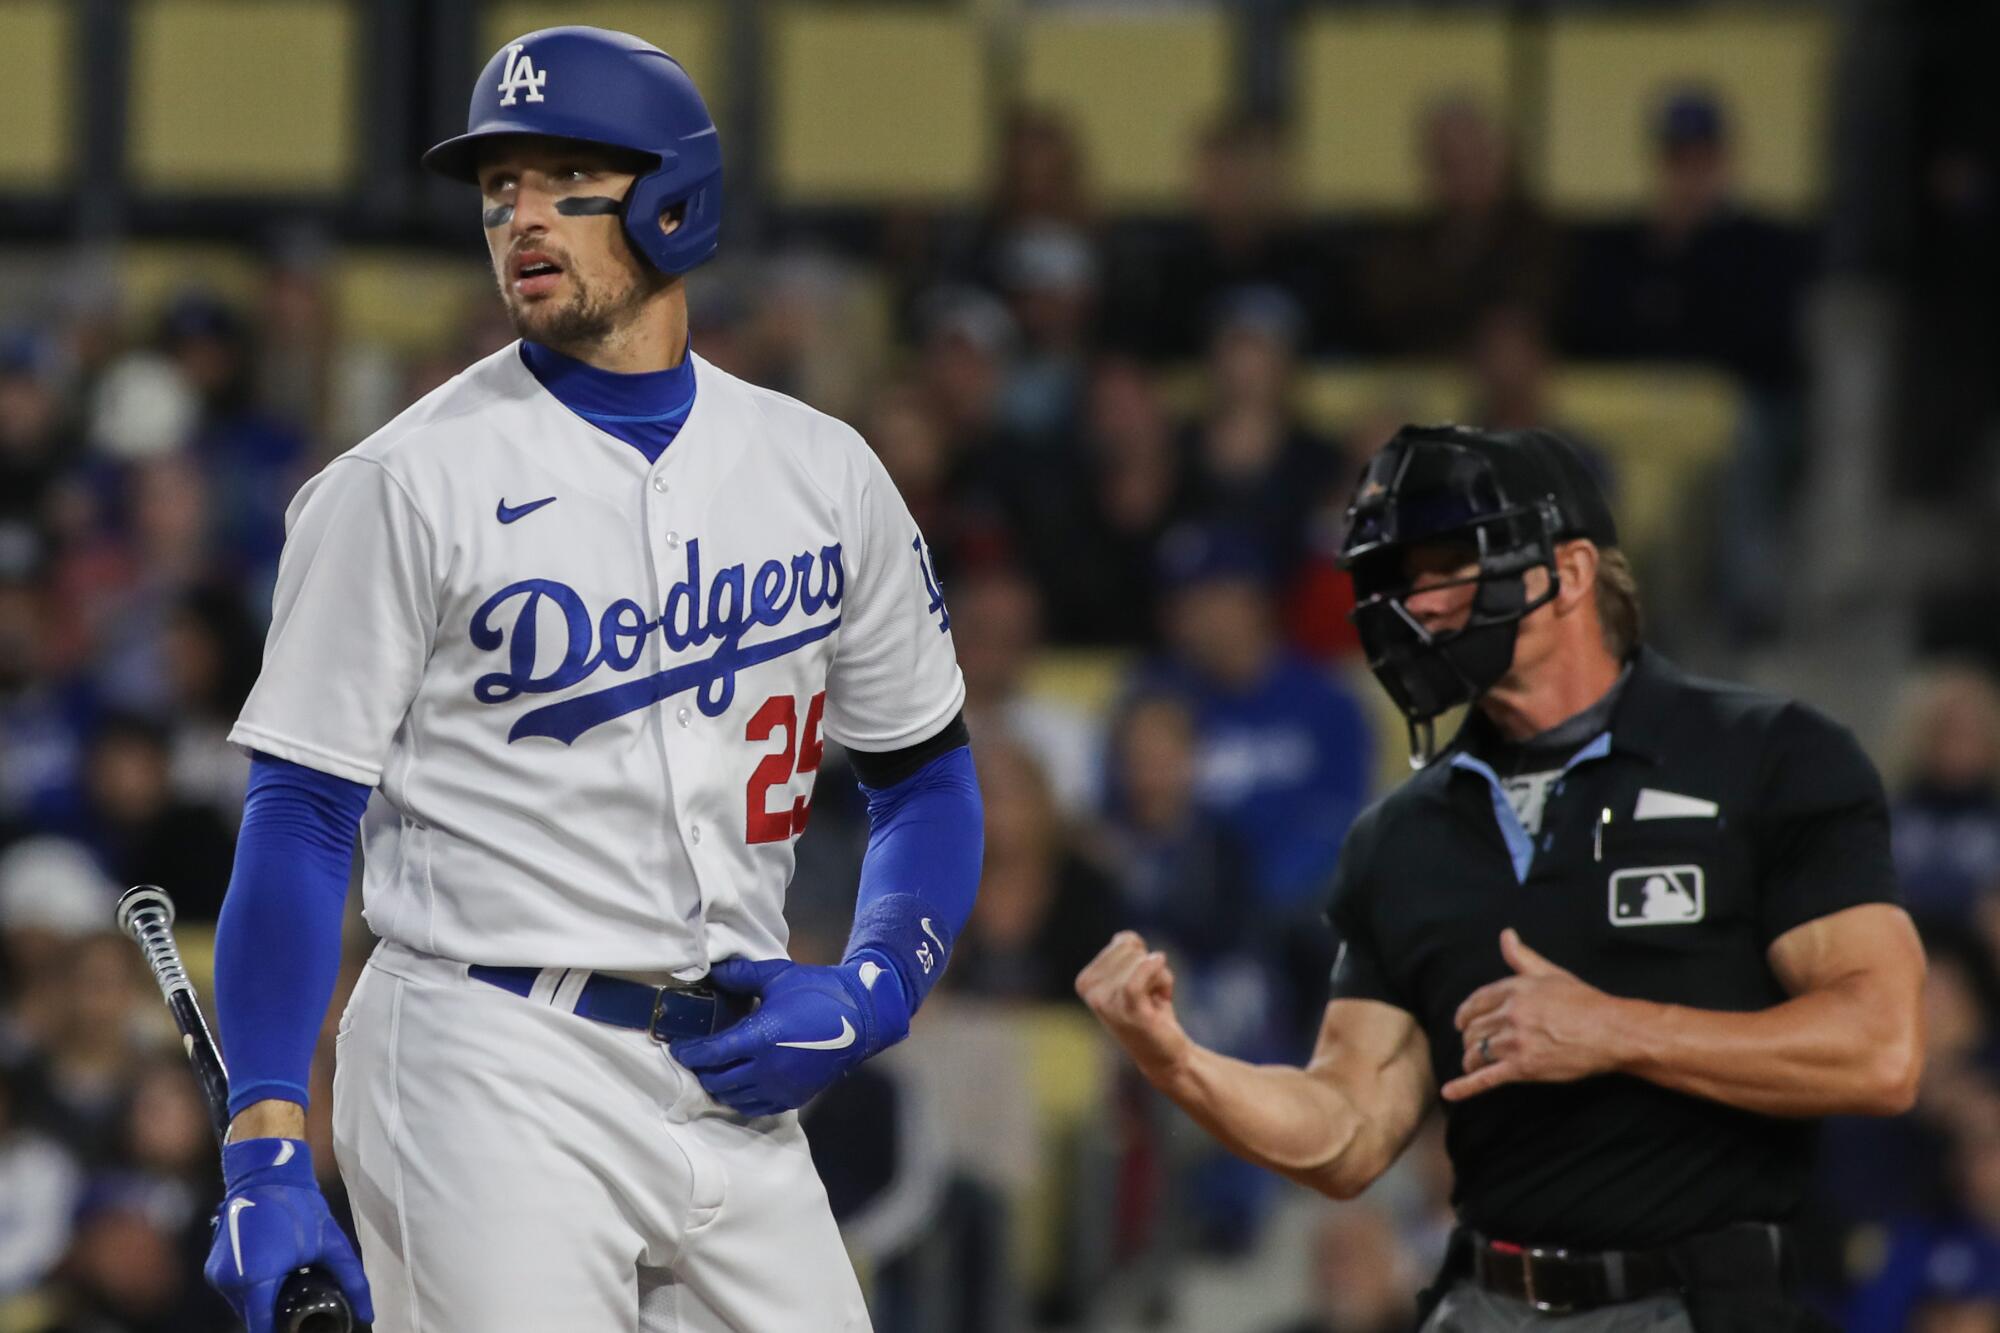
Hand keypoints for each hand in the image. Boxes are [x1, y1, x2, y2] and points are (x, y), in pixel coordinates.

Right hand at [203, 1138, 372, 1332]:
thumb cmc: (299, 1207)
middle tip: (303, 1305)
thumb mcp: (331, 1244)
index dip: (282, 1331)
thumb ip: (352, 1281)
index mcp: (254, 1280)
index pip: (262, 1327)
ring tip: (290, 1287)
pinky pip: (235, 1291)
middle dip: (276, 1315)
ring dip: (264, 1302)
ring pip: (244, 1305)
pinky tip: (274, 1277)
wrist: (265, 1174)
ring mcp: (217, 1275)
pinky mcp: (213, 1267)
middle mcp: (229, 1282)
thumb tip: (368, 1314)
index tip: (301, 1327)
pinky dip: (253, 1290)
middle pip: (254, 1317)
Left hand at [670, 955, 911, 1116]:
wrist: (862, 1017)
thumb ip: (741, 975)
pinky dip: (741, 1099)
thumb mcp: (778, 975)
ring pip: (734, 1098)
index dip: (690, 1053)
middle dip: (701, 1070)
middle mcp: (767, 1069)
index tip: (678, 1047)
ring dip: (719, 1086)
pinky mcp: (794, 1096)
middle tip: (695, 1058)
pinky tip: (739, 1086)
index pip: (711, 1054)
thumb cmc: (818, 991)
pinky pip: (757, 1107)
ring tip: (714, 1072)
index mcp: (760, 1038)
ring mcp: (781, 1087)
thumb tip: (713, 971)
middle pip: (718, 1080)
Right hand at [1075, 931, 1193, 1085]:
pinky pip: (1143, 973)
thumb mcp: (1133, 974)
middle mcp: (1090, 991)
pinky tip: (1165, 993)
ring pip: (1142, 962)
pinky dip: (1159, 974)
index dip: (1144, 958)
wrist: (1164, 1054)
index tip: (1142, 984)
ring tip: (1156, 1002)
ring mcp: (1107, 1002)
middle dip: (1151, 968)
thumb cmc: (1150, 1011)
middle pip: (1133, 949)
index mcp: (1086, 980)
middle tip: (1151, 995)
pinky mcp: (1129, 1011)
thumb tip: (1125, 938)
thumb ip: (1126, 949)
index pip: (1124, 941)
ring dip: (1161, 978)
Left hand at [1442, 929, 1623, 1101]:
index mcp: (1513, 990)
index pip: (1476, 1002)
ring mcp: (1515, 1042)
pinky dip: (1465, 1087)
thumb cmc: (1585, 1002)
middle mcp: (1510, 1014)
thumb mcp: (1551, 973)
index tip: (1461, 1022)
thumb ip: (1522, 957)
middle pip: (1473, 1029)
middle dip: (1470, 1038)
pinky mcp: (1523, 1068)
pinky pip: (1486, 1078)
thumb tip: (1506, 936)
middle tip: (1473, 1045)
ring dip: (1470, 1059)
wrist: (1611, 1031)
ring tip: (1472, 1064)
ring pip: (1476, 1052)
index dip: (1464, 1014)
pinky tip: (1450, 1093)